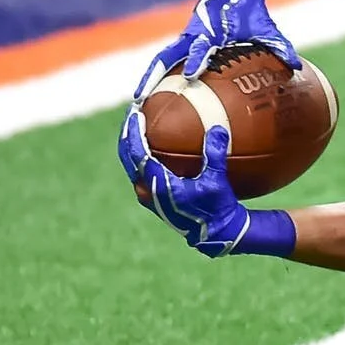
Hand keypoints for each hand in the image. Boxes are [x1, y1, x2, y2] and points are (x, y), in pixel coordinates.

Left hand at [116, 110, 293, 258]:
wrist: (214, 232)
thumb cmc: (216, 207)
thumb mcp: (217, 179)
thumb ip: (215, 154)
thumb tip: (216, 128)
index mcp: (157, 185)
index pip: (137, 154)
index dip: (134, 132)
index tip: (135, 112)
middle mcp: (146, 190)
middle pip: (127, 157)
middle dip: (127, 133)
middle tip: (131, 112)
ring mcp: (147, 194)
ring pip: (132, 164)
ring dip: (132, 144)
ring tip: (137, 124)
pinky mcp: (152, 196)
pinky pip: (141, 170)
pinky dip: (142, 154)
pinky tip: (152, 142)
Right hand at [134, 0, 297, 100]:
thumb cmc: (250, 10)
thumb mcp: (264, 26)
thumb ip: (278, 44)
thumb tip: (296, 65)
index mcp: (211, 31)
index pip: (201, 48)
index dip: (196, 61)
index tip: (192, 76)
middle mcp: (192, 35)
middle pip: (168, 56)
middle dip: (154, 75)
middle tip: (142, 95)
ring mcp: (185, 39)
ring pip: (162, 59)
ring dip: (149, 78)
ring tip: (137, 100)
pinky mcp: (183, 42)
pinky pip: (167, 60)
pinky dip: (158, 74)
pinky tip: (151, 95)